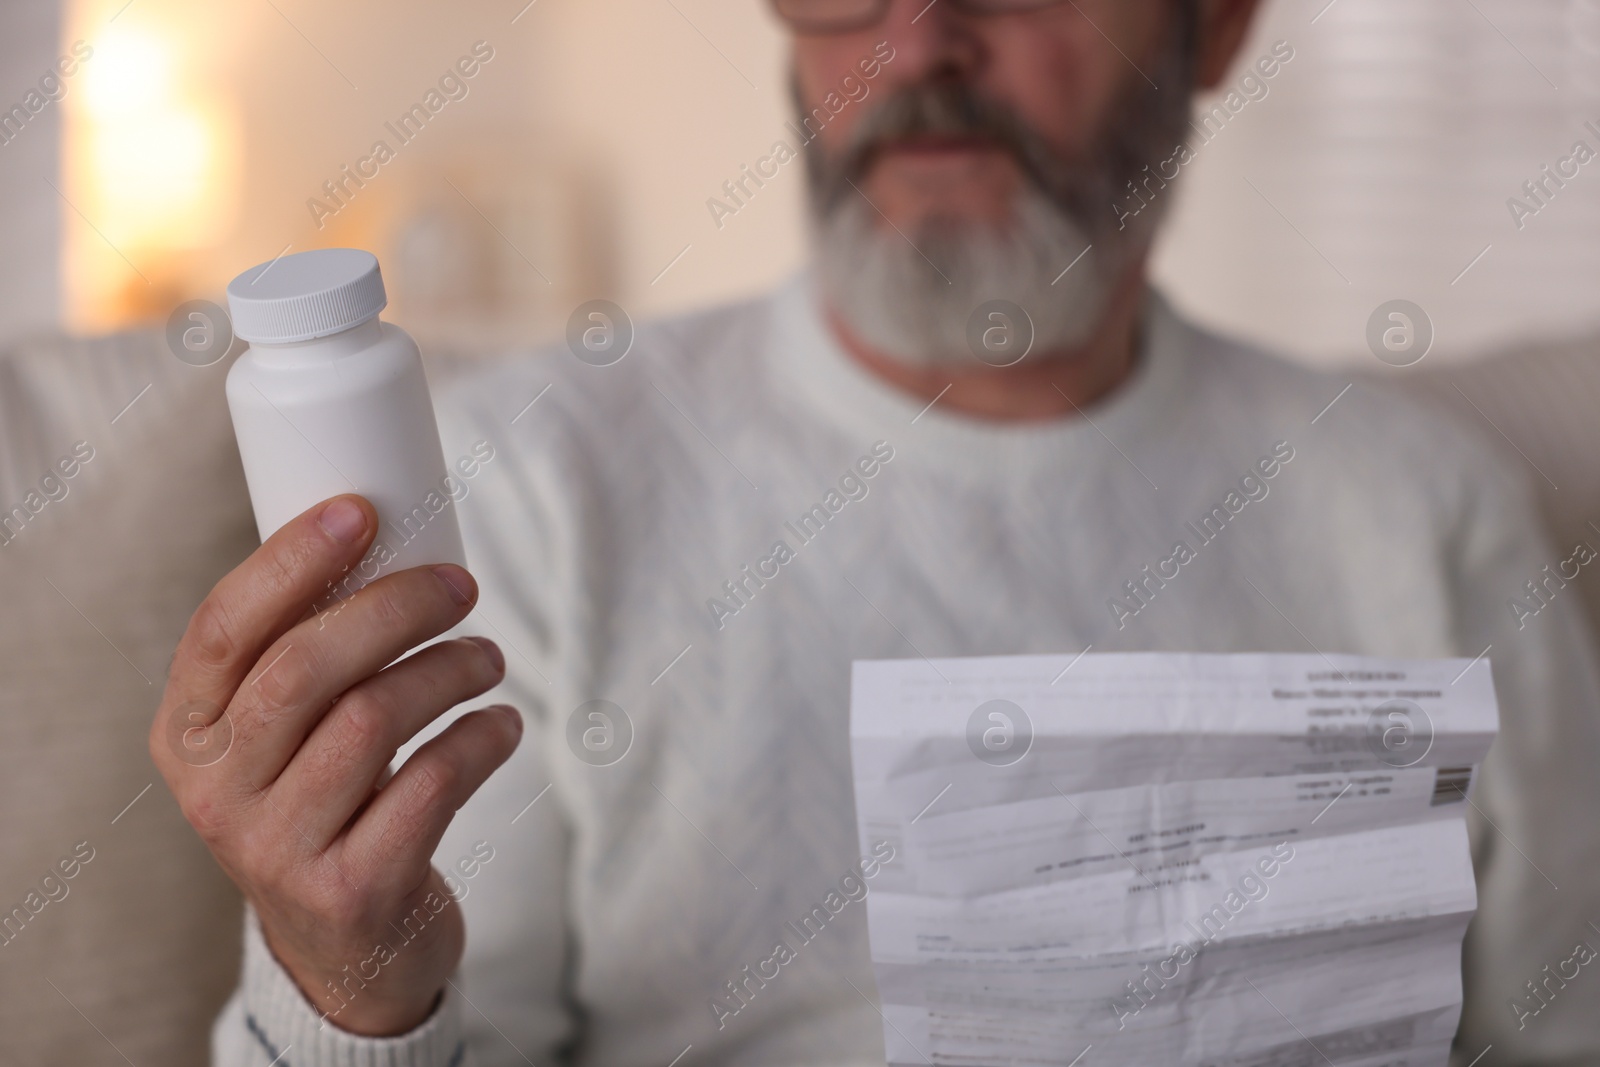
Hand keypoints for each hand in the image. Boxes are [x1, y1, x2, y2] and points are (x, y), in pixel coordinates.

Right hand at [150, 494, 521, 1034]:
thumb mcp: (282, 739)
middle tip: (461, 586)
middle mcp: (217, 792)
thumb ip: (303, 657)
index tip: (362, 510)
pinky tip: (500, 725)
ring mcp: (278, 848)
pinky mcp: (352, 891)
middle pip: (305, 667)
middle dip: (395, 607)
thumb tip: (378, 532)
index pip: (224, 629)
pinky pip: (432, 784)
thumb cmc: (327, 804)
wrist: (344, 951)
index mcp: (188, 734)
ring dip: (448, 670)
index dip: (291, 560)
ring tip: (487, 658)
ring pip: (373, 719)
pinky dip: (481, 739)